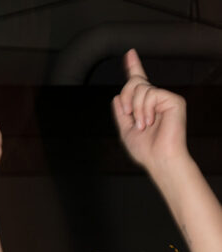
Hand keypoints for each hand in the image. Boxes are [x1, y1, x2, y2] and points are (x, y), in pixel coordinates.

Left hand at [112, 49, 186, 173]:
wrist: (159, 159)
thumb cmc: (146, 150)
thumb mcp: (126, 131)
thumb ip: (121, 114)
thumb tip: (116, 97)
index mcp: (144, 106)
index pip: (138, 82)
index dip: (134, 67)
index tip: (130, 54)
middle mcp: (155, 100)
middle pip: (135, 82)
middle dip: (126, 96)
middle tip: (128, 113)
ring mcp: (164, 99)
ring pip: (141, 88)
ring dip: (136, 108)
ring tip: (143, 125)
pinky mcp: (173, 100)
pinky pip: (151, 94)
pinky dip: (145, 109)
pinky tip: (150, 121)